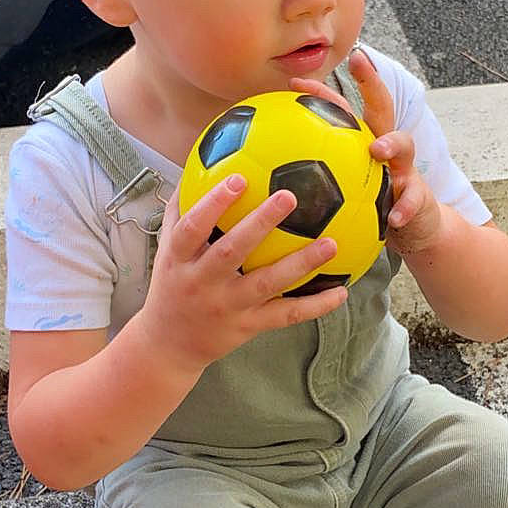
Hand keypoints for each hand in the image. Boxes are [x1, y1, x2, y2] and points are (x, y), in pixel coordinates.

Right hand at [141, 174, 347, 375]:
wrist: (169, 345)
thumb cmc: (171, 284)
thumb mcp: (166, 249)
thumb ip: (181, 210)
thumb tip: (197, 162)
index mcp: (179, 260)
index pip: (192, 228)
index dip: (212, 204)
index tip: (237, 178)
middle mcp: (202, 283)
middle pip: (231, 252)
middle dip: (260, 224)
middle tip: (289, 196)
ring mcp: (228, 306)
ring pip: (267, 284)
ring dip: (300, 264)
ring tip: (331, 244)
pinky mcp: (248, 326)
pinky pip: (285, 316)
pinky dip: (315, 305)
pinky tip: (341, 291)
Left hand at [289, 46, 443, 256]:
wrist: (414, 228)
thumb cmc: (370, 208)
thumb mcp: (342, 193)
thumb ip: (314, 184)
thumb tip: (267, 186)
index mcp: (363, 144)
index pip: (342, 111)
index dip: (321, 94)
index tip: (294, 83)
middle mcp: (386, 148)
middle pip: (381, 106)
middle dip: (371, 81)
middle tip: (358, 61)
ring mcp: (406, 168)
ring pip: (404, 145)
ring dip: (391, 144)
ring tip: (377, 150)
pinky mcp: (420, 195)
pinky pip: (414, 199)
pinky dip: (405, 207)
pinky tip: (394, 218)